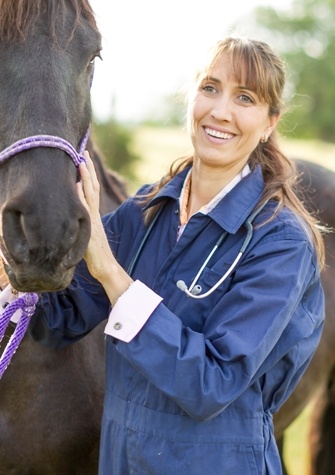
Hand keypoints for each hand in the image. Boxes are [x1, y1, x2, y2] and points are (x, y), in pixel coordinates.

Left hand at [76, 151, 114, 280]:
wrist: (105, 268)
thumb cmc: (94, 256)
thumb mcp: (85, 236)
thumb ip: (80, 224)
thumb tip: (71, 217)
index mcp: (93, 215)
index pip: (91, 190)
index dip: (88, 175)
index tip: (83, 160)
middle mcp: (94, 214)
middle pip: (93, 186)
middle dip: (88, 169)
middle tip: (84, 152)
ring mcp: (93, 220)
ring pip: (90, 193)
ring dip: (86, 176)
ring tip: (81, 161)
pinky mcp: (90, 227)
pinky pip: (85, 208)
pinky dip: (81, 195)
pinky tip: (76, 184)